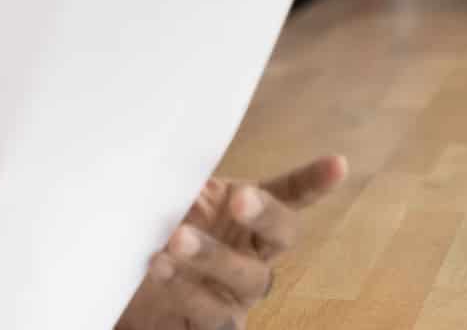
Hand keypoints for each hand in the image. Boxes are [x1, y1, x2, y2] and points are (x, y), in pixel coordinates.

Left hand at [117, 154, 347, 329]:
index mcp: (246, 222)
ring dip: (212, 258)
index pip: (286, 198)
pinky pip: (211, 317)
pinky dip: (185, 292)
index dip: (312, 183)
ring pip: (245, 280)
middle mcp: (251, 259)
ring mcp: (235, 297)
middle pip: (278, 237)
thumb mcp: (167, 204)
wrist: (128, 300)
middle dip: (264, 216)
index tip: (338, 163)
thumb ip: (182, 185)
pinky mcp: (211, 327)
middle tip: (239, 200)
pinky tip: (161, 271)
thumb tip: (180, 154)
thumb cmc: (158, 239)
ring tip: (176, 240)